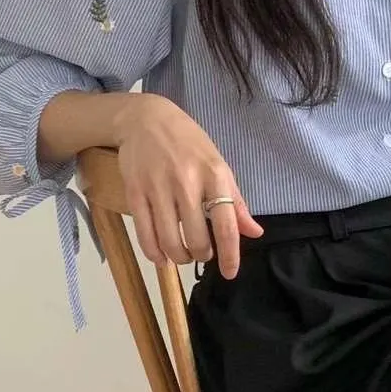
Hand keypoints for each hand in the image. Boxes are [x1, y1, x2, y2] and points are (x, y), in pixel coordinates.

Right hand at [114, 93, 262, 275]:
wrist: (146, 118)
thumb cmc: (189, 143)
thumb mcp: (219, 165)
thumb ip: (236, 202)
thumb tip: (255, 232)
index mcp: (215, 176)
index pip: (227, 225)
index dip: (230, 255)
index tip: (230, 273)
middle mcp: (187, 182)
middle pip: (197, 238)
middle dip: (201, 255)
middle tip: (201, 252)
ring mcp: (159, 188)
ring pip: (170, 241)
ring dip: (179, 257)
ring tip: (183, 254)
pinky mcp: (135, 192)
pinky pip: (144, 234)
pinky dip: (154, 253)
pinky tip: (161, 256)